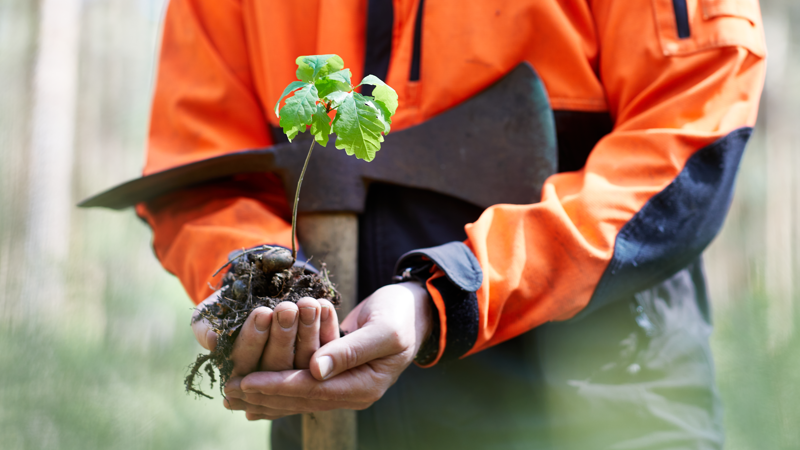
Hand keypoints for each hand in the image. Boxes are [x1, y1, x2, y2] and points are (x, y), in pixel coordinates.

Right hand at [191, 293, 339, 376]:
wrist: (248, 298)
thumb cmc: (223, 308)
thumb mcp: (207, 315)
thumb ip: (205, 328)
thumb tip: (214, 342)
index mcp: (238, 376)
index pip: (245, 363)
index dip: (254, 338)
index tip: (262, 313)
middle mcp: (268, 380)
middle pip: (278, 365)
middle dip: (283, 335)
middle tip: (287, 309)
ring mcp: (296, 373)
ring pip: (305, 360)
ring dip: (308, 331)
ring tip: (308, 304)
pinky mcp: (319, 361)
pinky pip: (326, 349)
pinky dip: (327, 326)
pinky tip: (325, 305)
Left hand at [222, 281, 431, 419]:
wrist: (414, 310)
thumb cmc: (401, 314)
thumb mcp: (383, 328)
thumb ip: (350, 349)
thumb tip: (316, 370)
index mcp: (366, 386)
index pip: (314, 390)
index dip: (279, 385)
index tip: (248, 381)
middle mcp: (353, 393)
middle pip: (301, 399)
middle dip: (264, 395)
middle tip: (229, 390)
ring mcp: (345, 386)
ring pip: (298, 397)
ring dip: (265, 396)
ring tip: (233, 394)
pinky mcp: (336, 375)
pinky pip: (302, 387)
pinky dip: (277, 388)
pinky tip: (254, 390)